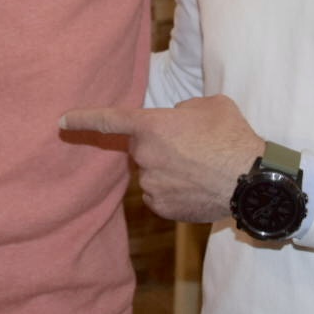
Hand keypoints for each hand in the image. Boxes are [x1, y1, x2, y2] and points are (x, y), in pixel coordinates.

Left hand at [60, 95, 263, 222]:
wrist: (252, 182)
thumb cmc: (232, 137)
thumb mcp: (210, 105)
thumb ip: (183, 109)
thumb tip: (176, 119)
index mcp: (152, 127)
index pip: (109, 120)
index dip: (83, 119)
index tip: (61, 121)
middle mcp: (145, 157)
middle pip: (140, 148)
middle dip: (158, 145)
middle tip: (192, 145)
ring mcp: (152, 185)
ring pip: (151, 172)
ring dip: (168, 168)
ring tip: (201, 167)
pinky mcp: (162, 208)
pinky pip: (159, 194)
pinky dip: (173, 189)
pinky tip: (198, 185)